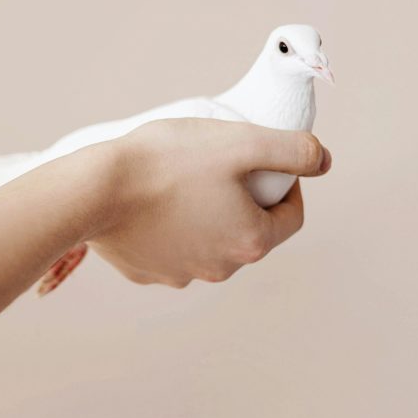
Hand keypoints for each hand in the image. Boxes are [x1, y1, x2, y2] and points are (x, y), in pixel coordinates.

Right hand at [90, 119, 330, 287]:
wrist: (94, 191)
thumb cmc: (168, 162)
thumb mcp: (242, 142)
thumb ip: (292, 150)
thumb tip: (323, 160)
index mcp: (251, 241)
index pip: (292, 217)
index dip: (288, 185)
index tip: (268, 162)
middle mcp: (221, 268)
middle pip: (249, 231)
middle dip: (245, 201)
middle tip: (222, 166)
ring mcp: (181, 274)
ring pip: (210, 241)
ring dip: (208, 215)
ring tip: (184, 180)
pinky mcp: (147, 272)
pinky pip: (171, 249)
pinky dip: (171, 227)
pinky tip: (153, 201)